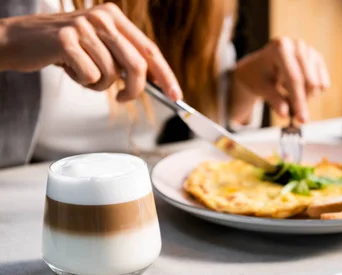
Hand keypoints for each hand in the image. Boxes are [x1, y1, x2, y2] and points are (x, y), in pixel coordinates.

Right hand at [0, 3, 180, 100]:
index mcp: (114, 17)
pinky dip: (83, 82)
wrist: (18, 40)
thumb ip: (124, 58)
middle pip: (136, 65)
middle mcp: (102, 18)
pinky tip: (69, 69)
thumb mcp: (98, 46)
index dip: (165, 75)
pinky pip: (90, 76)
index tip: (176, 95)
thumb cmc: (62, 48)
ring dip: (98, 85)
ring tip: (82, 73)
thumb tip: (156, 82)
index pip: (149, 49)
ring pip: (111, 75)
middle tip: (125, 99)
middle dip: (135, 90)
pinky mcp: (66, 40)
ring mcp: (83, 27)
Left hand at [231, 37, 330, 122]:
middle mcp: (297, 45)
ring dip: (306, 96)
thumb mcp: (262, 88)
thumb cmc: (259, 75)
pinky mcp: (316, 57)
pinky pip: (322, 81)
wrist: (260, 66)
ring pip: (317, 82)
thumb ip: (274, 100)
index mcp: (280, 47)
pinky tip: (299, 89)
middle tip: (294, 114)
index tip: (302, 119)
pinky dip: (312, 91)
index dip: (299, 100)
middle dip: (303, 101)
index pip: (294, 78)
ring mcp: (308, 50)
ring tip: (289, 95)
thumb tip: (285, 114)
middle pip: (309, 80)